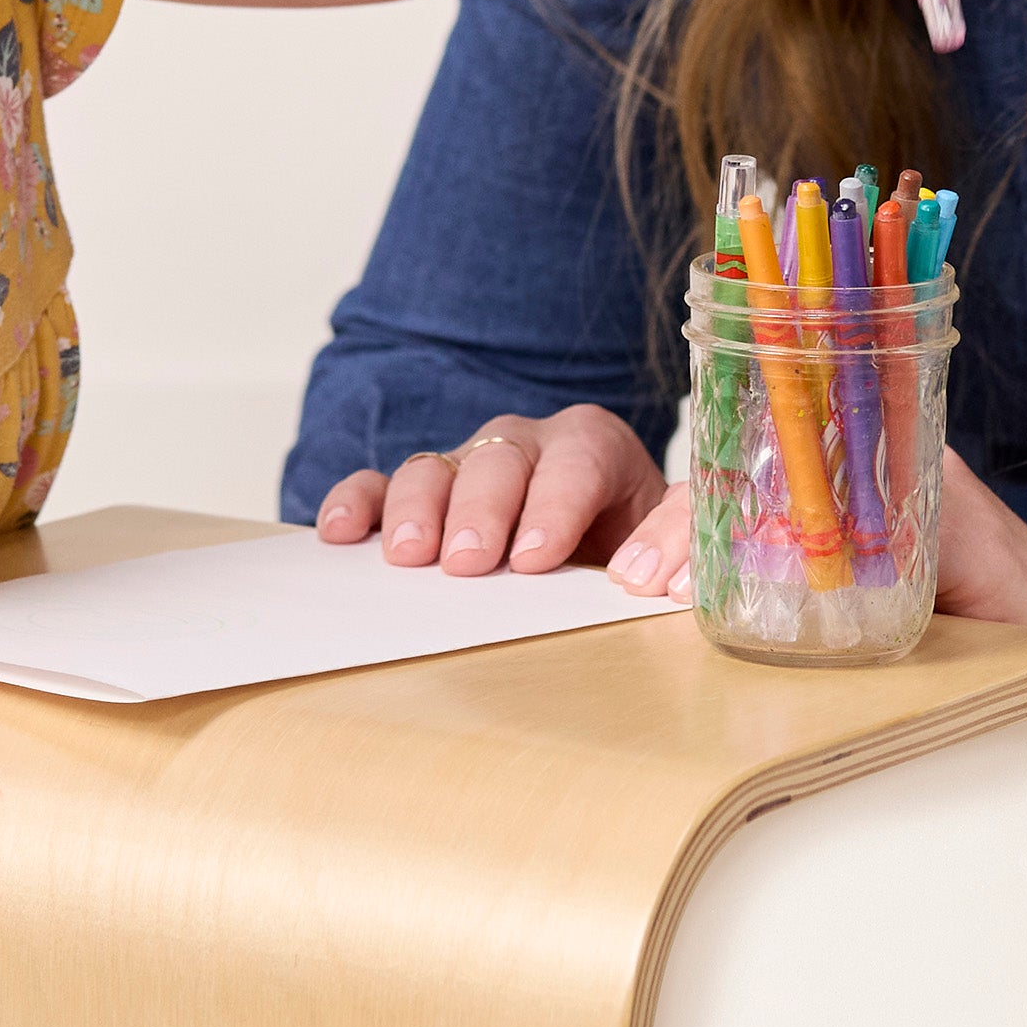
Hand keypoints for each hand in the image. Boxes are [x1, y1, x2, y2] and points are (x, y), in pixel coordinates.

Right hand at [311, 403, 669, 577]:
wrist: (602, 545)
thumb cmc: (631, 543)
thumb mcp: (674, 537)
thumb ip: (683, 544)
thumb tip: (656, 581)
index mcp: (592, 446)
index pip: (576, 461)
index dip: (554, 505)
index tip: (535, 556)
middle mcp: (525, 444)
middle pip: (498, 459)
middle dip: (483, 509)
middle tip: (470, 561)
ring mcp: (468, 464)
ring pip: (436, 467)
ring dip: (419, 510)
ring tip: (410, 556)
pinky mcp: (424, 494)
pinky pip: (380, 485)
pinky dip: (359, 503)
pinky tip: (343, 532)